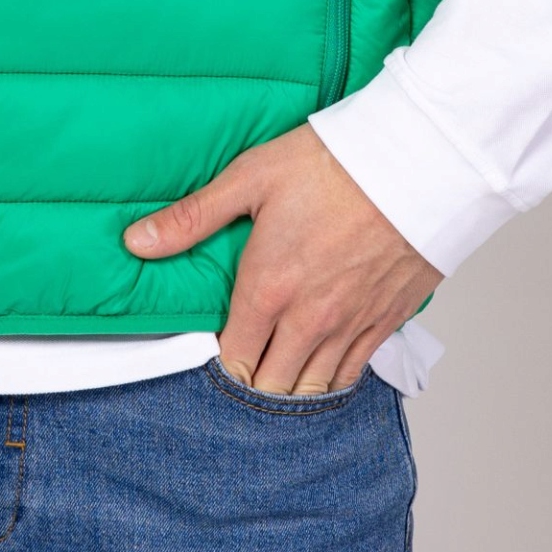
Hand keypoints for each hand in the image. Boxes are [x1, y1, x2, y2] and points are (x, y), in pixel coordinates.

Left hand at [124, 125, 440, 394]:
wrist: (415, 161)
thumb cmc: (331, 163)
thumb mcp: (250, 177)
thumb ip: (192, 217)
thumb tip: (137, 241)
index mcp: (268, 288)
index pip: (232, 359)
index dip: (218, 364)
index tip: (213, 352)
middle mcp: (308, 320)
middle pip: (270, 386)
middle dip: (251, 384)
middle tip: (242, 367)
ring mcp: (349, 326)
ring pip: (312, 390)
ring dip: (289, 389)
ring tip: (274, 377)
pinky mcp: (384, 323)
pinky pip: (353, 377)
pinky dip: (332, 383)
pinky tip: (319, 372)